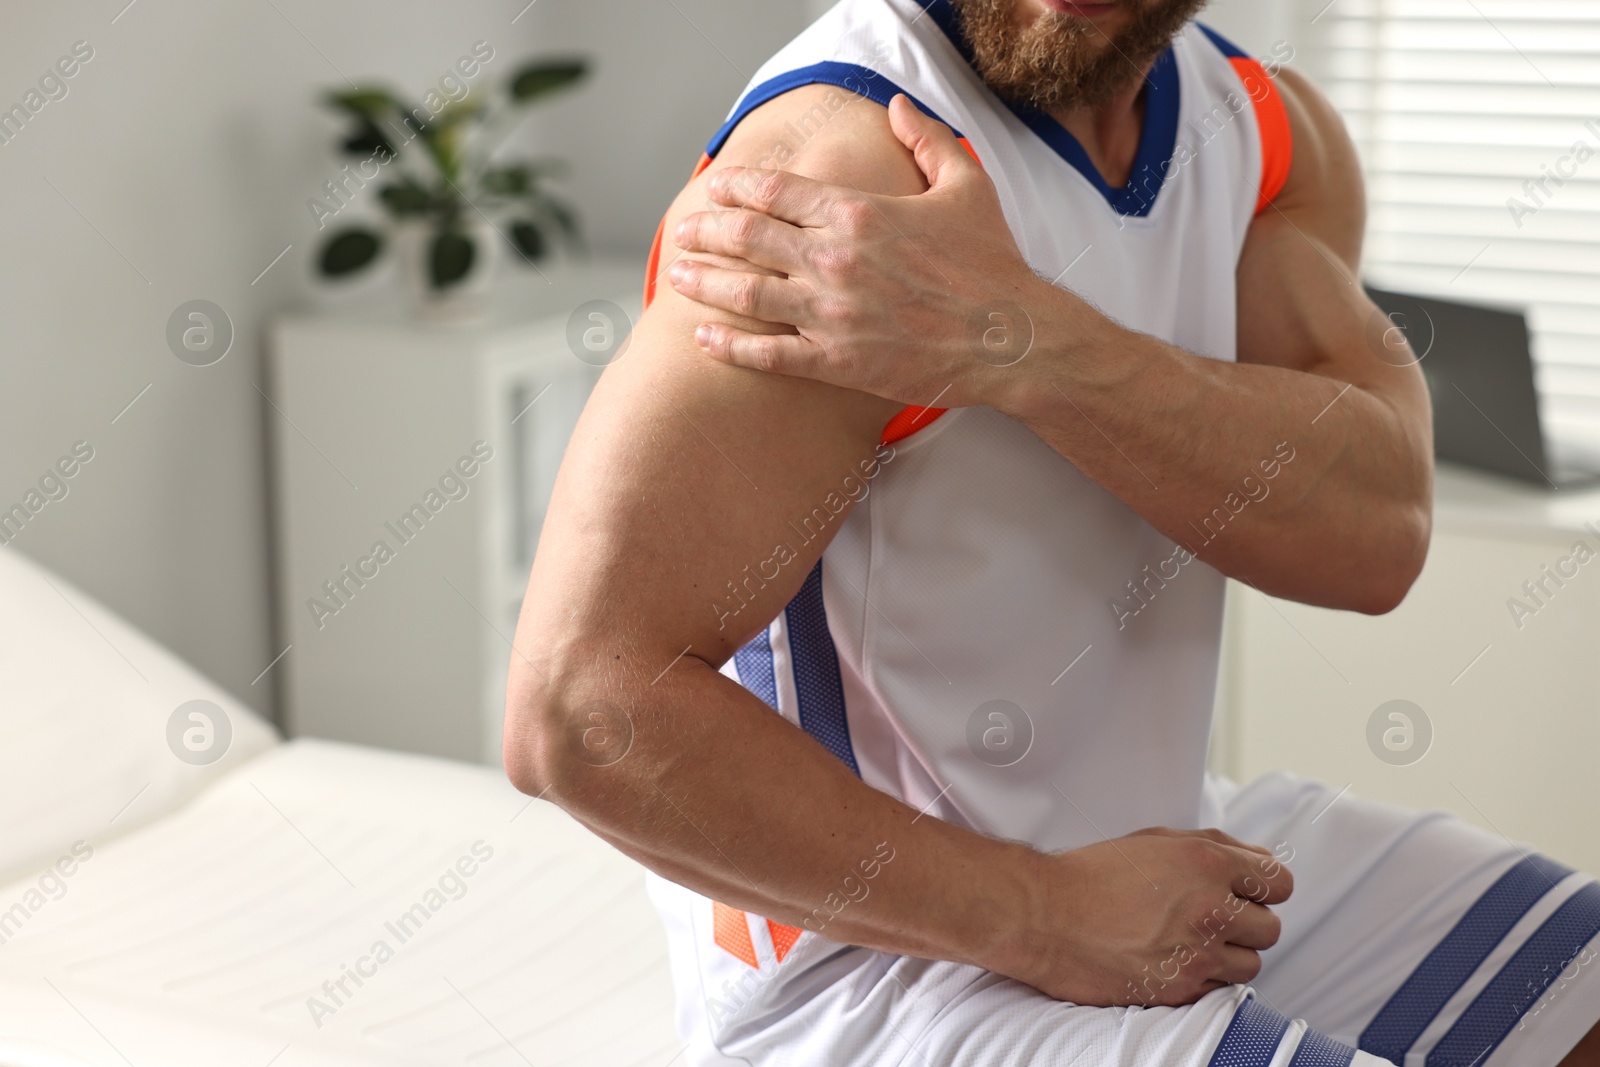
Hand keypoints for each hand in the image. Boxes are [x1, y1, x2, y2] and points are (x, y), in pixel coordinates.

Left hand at [669, 94, 1059, 412]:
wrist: (1011, 338)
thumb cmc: (992, 264)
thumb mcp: (966, 185)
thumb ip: (926, 140)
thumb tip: (898, 105)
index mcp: (858, 213)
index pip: (775, 193)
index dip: (736, 187)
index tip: (716, 186)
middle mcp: (834, 261)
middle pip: (748, 238)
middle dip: (707, 230)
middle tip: (685, 230)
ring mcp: (831, 314)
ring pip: (747, 292)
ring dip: (704, 281)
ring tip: (677, 275)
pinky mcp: (836, 362)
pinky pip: (768, 354)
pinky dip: (730, 345)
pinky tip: (704, 337)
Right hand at [1001, 827, 1293, 1006]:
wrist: (1045, 916)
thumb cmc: (1093, 875)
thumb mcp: (1156, 841)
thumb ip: (1215, 846)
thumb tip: (1256, 860)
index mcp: (1207, 862)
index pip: (1280, 882)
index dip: (1265, 888)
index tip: (1249, 893)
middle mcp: (1210, 907)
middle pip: (1270, 927)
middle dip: (1246, 923)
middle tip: (1214, 918)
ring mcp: (1197, 952)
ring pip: (1251, 964)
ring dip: (1229, 955)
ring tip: (1193, 942)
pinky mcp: (1181, 988)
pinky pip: (1220, 989)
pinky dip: (1205, 978)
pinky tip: (1176, 961)